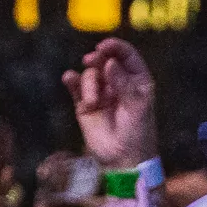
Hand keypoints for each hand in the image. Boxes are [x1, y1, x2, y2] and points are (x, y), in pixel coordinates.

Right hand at [63, 39, 157, 165]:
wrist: (123, 159)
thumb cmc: (137, 132)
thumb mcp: (137, 106)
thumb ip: (123, 83)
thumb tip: (109, 62)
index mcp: (136, 80)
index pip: (126, 55)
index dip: (115, 47)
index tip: (103, 46)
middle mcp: (118, 83)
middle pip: (105, 60)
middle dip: (97, 58)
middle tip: (92, 60)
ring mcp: (101, 92)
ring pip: (90, 75)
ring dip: (89, 82)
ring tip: (93, 101)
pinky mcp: (85, 104)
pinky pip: (76, 87)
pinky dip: (72, 80)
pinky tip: (69, 78)